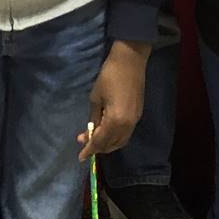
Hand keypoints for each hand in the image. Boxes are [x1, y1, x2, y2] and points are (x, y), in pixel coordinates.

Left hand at [78, 41, 149, 158]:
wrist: (130, 61)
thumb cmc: (109, 76)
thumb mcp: (96, 97)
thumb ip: (93, 118)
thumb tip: (90, 132)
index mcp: (116, 120)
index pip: (101, 141)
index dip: (89, 150)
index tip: (80, 158)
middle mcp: (127, 125)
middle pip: (112, 144)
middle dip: (97, 147)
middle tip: (84, 143)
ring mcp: (135, 121)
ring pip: (120, 141)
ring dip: (107, 144)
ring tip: (94, 139)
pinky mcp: (137, 115)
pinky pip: (125, 134)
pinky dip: (115, 138)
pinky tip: (106, 132)